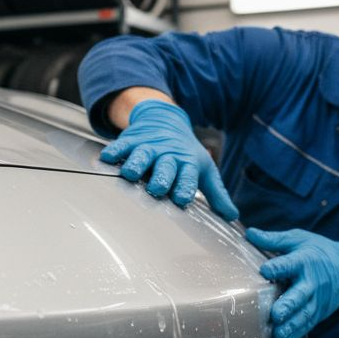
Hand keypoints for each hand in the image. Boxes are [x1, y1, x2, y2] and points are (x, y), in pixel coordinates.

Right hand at [99, 100, 238, 220]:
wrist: (165, 120)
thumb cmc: (185, 152)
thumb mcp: (205, 170)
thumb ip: (217, 194)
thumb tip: (232, 216)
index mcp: (187, 164)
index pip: (187, 177)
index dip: (185, 187)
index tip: (181, 198)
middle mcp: (167, 155)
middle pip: (164, 167)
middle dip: (161, 178)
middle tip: (157, 188)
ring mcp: (148, 147)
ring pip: (142, 156)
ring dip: (136, 164)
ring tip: (130, 174)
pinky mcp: (132, 141)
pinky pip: (121, 146)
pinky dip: (114, 152)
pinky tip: (106, 158)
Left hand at [245, 228, 338, 337]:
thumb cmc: (318, 252)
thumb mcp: (298, 240)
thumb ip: (273, 240)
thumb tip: (249, 233)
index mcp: (305, 260)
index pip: (291, 264)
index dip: (278, 268)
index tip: (265, 271)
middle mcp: (312, 282)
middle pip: (300, 294)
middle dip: (288, 305)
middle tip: (276, 314)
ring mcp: (317, 300)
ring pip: (304, 314)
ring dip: (291, 325)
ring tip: (277, 334)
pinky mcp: (318, 313)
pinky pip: (307, 325)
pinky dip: (296, 334)